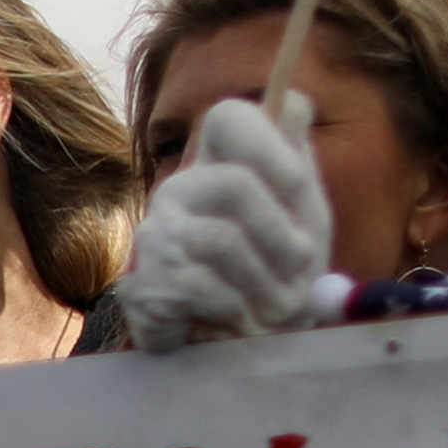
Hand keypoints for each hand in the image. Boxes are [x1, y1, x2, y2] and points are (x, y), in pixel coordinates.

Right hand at [117, 96, 333, 349]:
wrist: (243, 345)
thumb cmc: (276, 274)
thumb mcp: (303, 217)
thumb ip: (299, 165)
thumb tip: (299, 102)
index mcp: (220, 164)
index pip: (230, 116)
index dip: (271, 148)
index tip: (298, 190)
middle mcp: (181, 189)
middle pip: (234, 185)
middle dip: (282, 237)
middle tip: (300, 271)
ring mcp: (157, 235)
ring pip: (222, 241)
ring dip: (267, 286)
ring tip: (278, 309)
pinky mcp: (144, 284)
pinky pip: (200, 287)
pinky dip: (237, 311)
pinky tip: (239, 321)